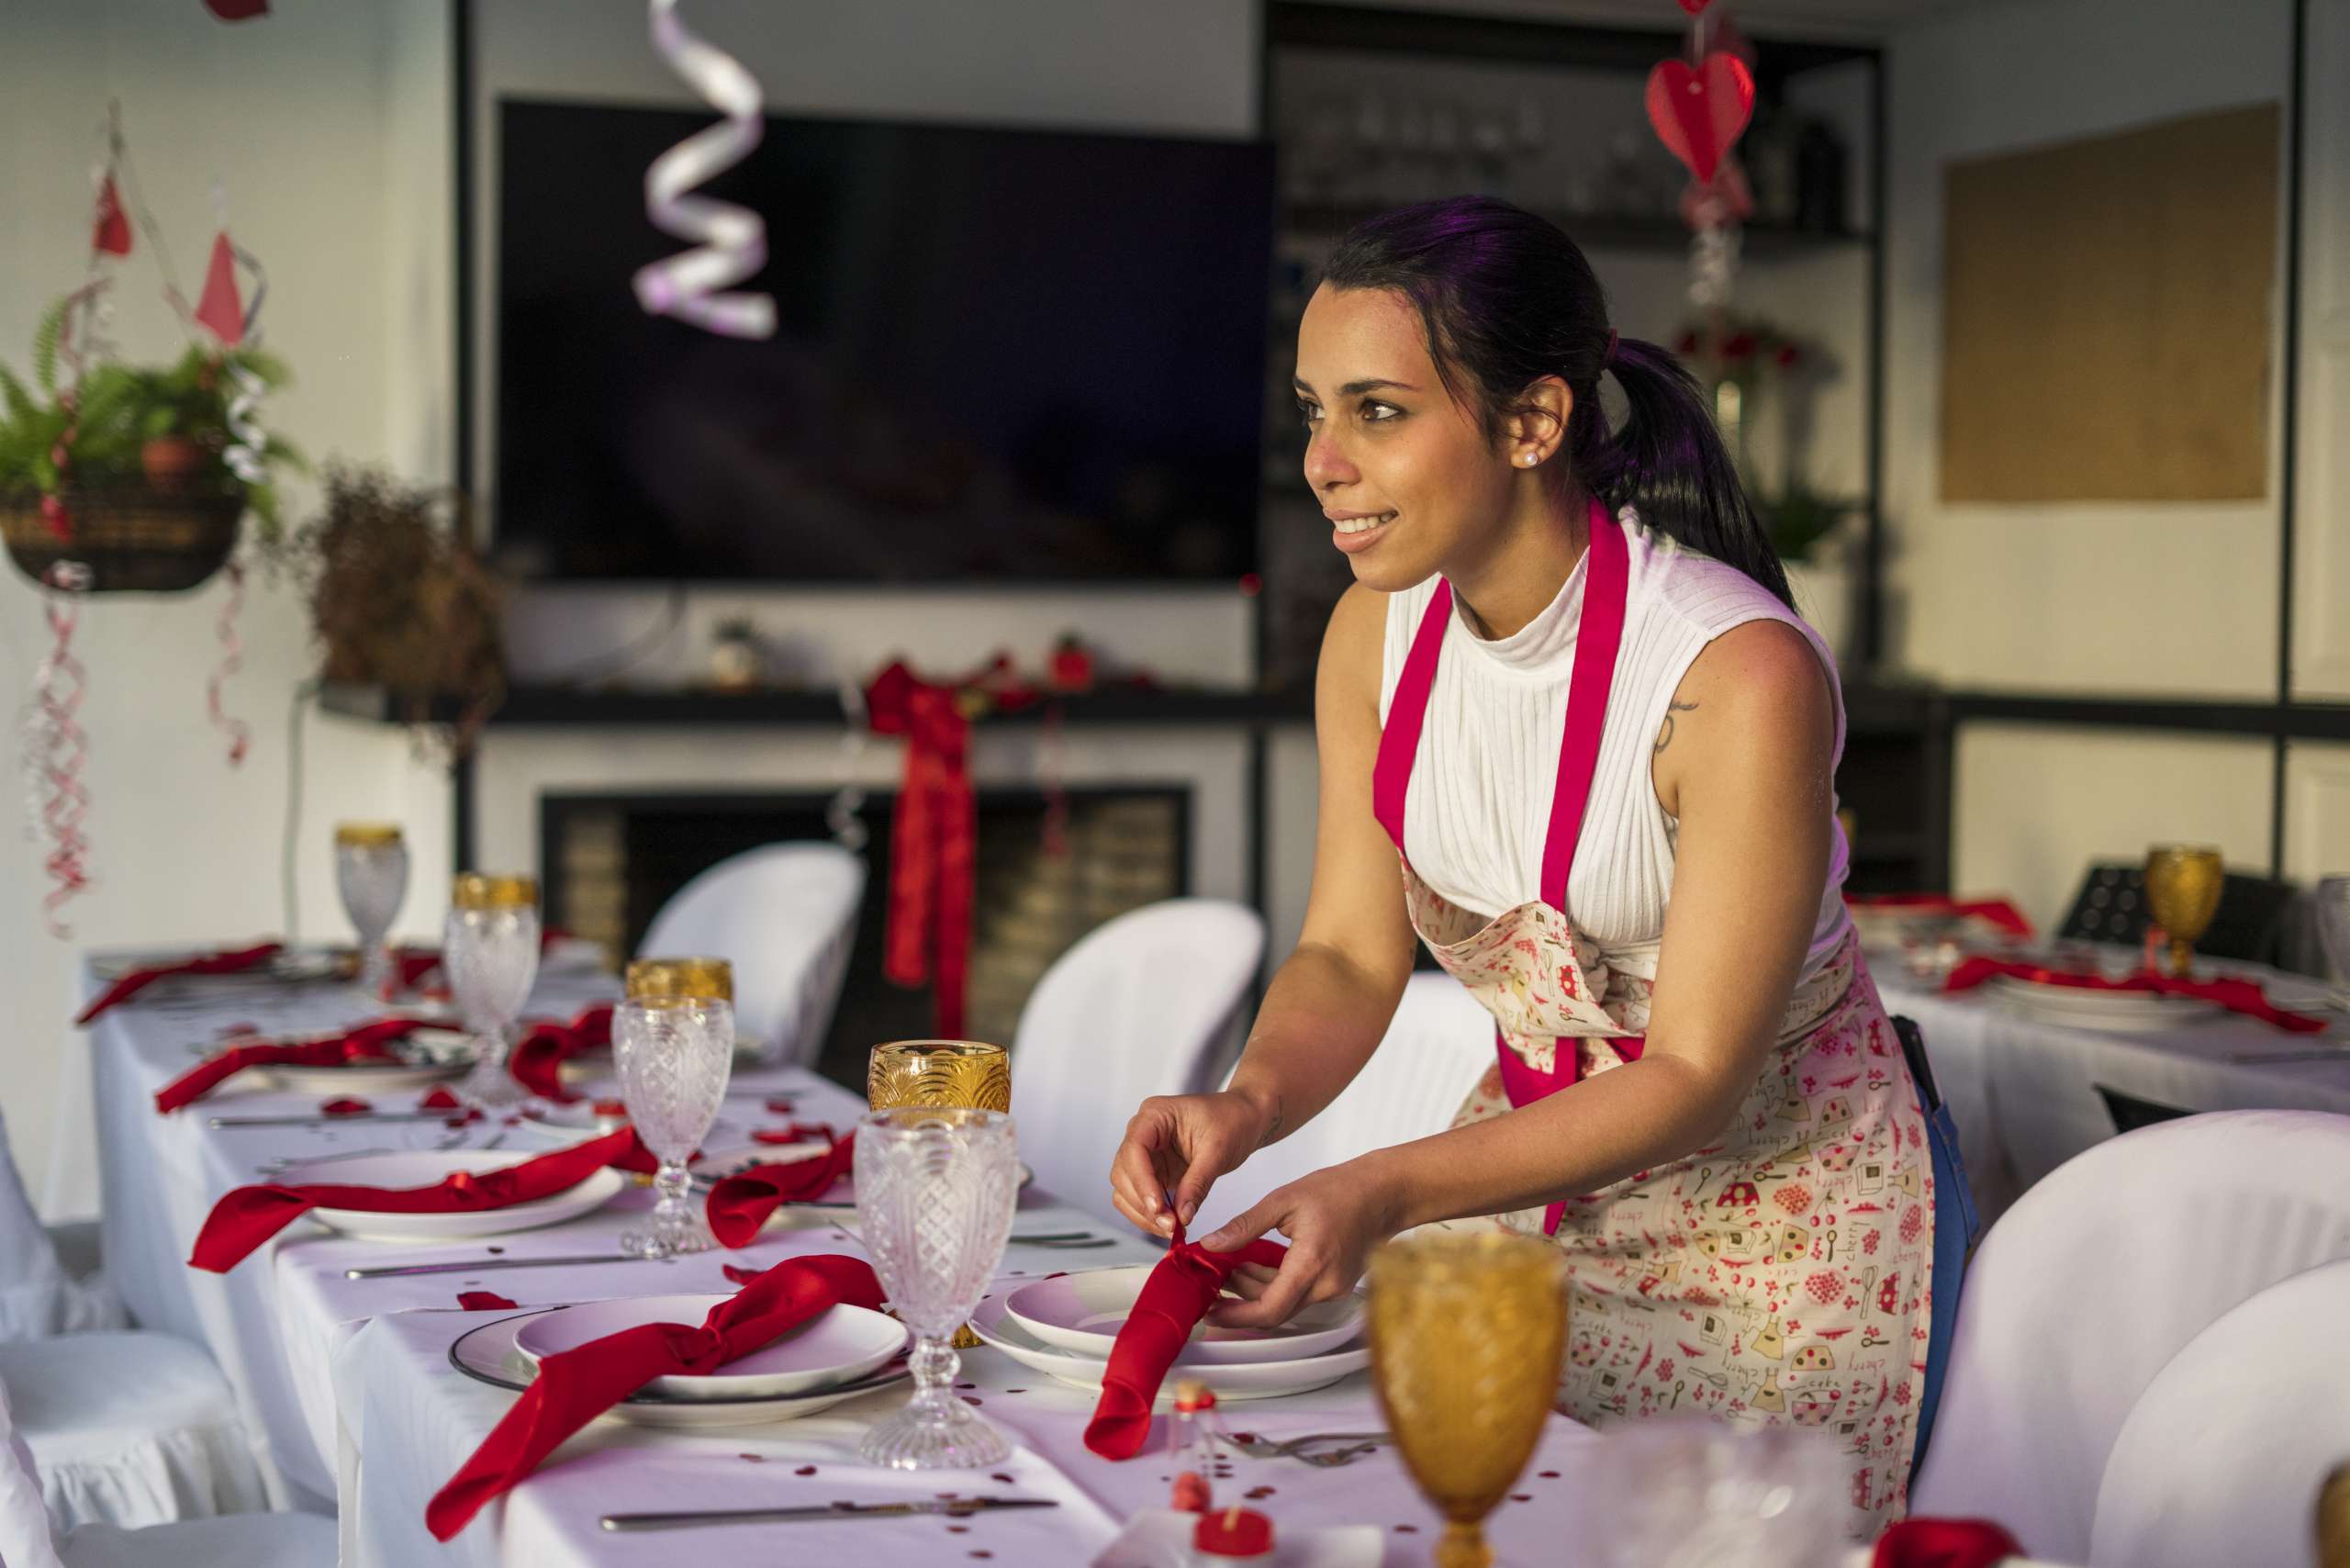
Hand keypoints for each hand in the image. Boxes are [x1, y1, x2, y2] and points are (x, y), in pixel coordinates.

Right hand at [1108, 1090, 1270, 1237]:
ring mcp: (1146, 1154)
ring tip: (1172, 1228)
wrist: (1244, 1118)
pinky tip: (1171, 1224)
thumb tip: (1182, 1216)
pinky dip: (1150, 1215)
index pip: (1134, 1149)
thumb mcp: (1218, 1150)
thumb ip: (1197, 1183)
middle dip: (1144, 1202)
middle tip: (1170, 1225)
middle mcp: (1143, 1133)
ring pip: (1125, 1189)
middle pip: (1123, 1172)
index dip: (1142, 1181)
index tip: (1158, 1207)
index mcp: (1155, 1115)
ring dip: (1144, 1213)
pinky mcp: (1154, 1172)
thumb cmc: (1232, 1120)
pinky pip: (1140, 1197)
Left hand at [1196, 1159, 1400, 1329]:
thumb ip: (1244, 1227)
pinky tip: (1258, 1267)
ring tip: (1233, 1269)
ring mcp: (1335, 1289)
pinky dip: (1277, 1285)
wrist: (1382, 1193)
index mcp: (1311, 1264)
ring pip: (1287, 1303)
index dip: (1237, 1316)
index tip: (1212, 1311)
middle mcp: (1326, 1285)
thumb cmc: (1340, 1190)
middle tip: (1216, 1285)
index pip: (1269, 1309)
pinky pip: (1301, 1294)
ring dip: (1258, 1291)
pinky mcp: (1337, 1285)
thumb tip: (1211, 1244)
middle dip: (1242, 1301)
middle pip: (1275, 1311)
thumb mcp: (1282, 1201)